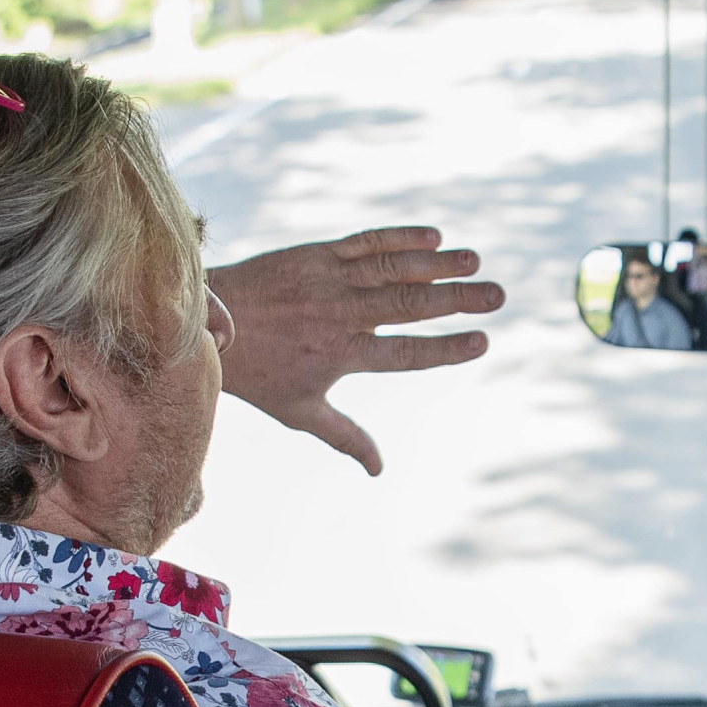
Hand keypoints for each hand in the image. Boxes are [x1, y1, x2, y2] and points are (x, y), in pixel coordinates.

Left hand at [208, 227, 504, 475]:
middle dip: (457, 300)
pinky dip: (400, 237)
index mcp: (340, 355)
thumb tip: (379, 470)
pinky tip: (435, 236)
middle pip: (408, 306)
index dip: (445, 349)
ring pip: (392, 269)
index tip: (483, 342)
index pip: (404, 354)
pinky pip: (366, 242)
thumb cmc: (257, 373)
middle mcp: (339, 315)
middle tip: (499, 295)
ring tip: (475, 261)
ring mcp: (329, 280)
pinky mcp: (317, 253)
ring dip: (437, 264)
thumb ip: (345, 436)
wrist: (207, 324)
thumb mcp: (300, 411)